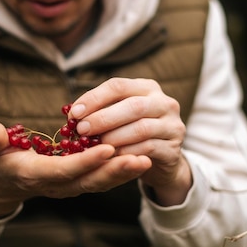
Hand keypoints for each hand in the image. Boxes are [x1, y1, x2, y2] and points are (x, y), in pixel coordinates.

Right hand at [0, 121, 151, 217]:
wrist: (7, 179)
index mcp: (36, 174)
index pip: (64, 170)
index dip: (86, 161)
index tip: (107, 148)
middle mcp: (57, 185)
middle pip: (90, 180)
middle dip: (115, 170)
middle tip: (139, 158)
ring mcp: (70, 186)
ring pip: (101, 182)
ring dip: (124, 173)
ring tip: (147, 159)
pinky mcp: (80, 182)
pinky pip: (104, 179)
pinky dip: (122, 172)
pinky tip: (142, 159)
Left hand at [68, 78, 192, 205]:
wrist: (162, 160)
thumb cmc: (133, 134)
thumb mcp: (119, 117)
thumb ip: (101, 111)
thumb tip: (73, 113)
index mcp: (147, 88)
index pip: (118, 86)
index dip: (95, 98)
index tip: (74, 113)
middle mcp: (164, 102)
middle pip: (132, 106)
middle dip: (103, 118)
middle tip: (82, 130)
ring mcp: (172, 125)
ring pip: (141, 128)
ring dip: (114, 137)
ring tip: (95, 146)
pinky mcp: (174, 148)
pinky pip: (148, 149)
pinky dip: (127, 152)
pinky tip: (111, 157)